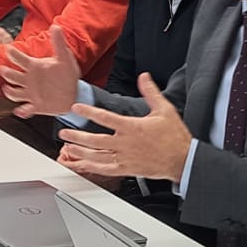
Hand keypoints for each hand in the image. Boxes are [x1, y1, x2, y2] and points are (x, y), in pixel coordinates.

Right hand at [0, 23, 82, 116]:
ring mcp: (31, 93)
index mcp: (34, 67)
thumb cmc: (67, 75)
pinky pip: (26, 109)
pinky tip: (20, 110)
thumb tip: (56, 26)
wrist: (74, 94)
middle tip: (3, 69)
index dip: (13, 53)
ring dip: (10, 91)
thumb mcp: (65, 58)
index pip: (19, 59)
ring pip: (14, 93)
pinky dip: (22, 111)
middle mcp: (29, 80)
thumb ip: (59, 43)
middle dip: (7, 73)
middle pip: (12, 76)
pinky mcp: (36, 106)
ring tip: (8, 89)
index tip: (9, 49)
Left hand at [56, 76, 191, 180]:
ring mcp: (125, 158)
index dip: (88, 111)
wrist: (183, 160)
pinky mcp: (127, 169)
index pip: (105, 118)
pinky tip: (83, 164)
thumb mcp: (165, 110)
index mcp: (132, 127)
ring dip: (80, 152)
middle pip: (95, 140)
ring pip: (97, 156)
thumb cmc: (174, 137)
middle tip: (63, 133)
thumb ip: (151, 92)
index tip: (76, 107)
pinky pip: (106, 169)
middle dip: (77, 136)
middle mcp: (126, 144)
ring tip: (68, 147)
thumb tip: (144, 77)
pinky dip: (92, 167)